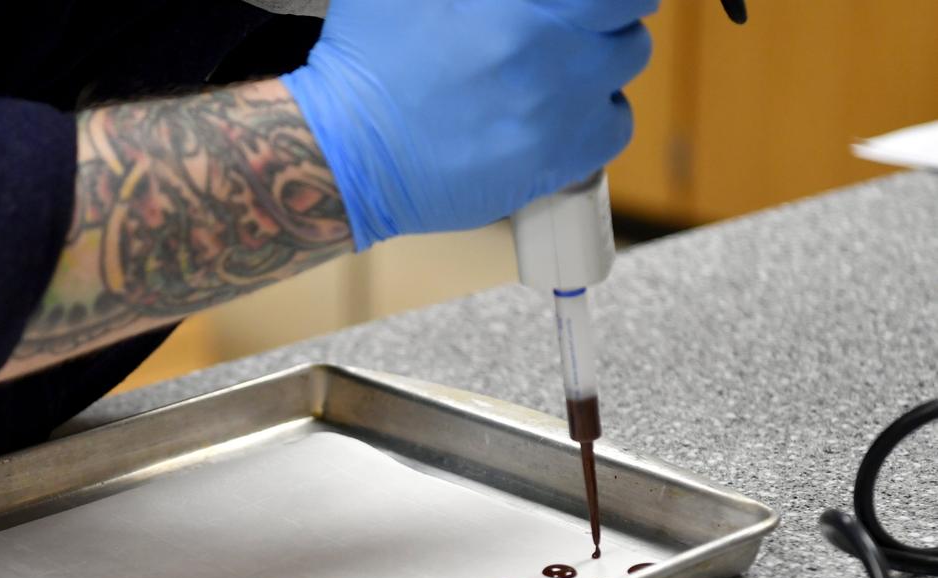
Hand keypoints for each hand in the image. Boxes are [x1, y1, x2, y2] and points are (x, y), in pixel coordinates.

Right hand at [283, 0, 655, 249]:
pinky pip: (610, 136)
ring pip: (621, 83)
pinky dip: (595, 124)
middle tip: (565, 39)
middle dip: (603, 28)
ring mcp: (557, 118)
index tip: (592, 3)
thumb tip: (506, 2)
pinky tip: (557, 120)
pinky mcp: (551, 166)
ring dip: (599, 74)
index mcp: (528, 11)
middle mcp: (554, 61)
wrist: (345, 153)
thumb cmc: (367, 64)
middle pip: (627, 32)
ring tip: (557, 79)